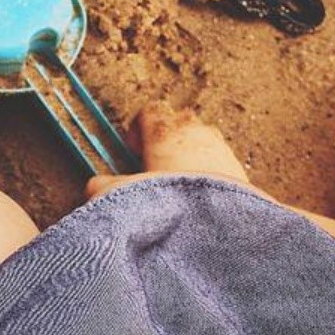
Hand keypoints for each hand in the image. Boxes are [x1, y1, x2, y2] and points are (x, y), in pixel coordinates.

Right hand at [84, 102, 255, 198]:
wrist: (219, 223)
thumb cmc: (170, 201)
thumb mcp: (122, 195)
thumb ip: (102, 187)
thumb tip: (93, 187)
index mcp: (165, 131)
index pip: (150, 111)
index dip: (137, 129)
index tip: (133, 150)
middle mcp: (196, 132)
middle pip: (178, 123)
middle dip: (166, 141)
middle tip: (154, 167)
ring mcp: (222, 149)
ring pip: (203, 142)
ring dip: (190, 157)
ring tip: (178, 187)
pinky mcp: (241, 171)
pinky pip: (221, 164)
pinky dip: (210, 175)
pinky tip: (200, 201)